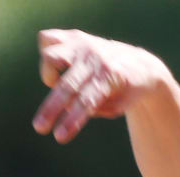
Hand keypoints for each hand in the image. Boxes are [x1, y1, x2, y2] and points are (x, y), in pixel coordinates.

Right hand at [32, 29, 171, 143]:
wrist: (140, 64)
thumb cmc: (128, 90)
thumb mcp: (123, 105)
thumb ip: (101, 110)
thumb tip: (71, 109)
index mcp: (111, 77)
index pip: (88, 102)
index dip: (72, 120)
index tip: (59, 137)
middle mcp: (95, 58)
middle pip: (68, 86)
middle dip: (51, 109)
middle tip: (39, 128)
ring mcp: (83, 44)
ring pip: (51, 57)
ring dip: (50, 77)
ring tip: (59, 85)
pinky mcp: (73, 36)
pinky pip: (47, 40)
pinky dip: (47, 55)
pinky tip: (59, 66)